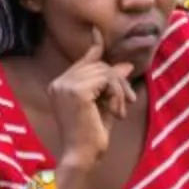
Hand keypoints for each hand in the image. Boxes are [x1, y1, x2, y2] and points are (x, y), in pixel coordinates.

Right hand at [50, 30, 136, 174]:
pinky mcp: (77, 91)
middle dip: (118, 80)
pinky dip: (117, 93)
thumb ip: (112, 84)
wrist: (83, 157)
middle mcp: (59, 82)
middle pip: (98, 65)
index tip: (98, 31)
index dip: (95, 47)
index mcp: (60, 86)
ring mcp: (65, 85)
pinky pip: (107, 79)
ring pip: (105, 71)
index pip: (83, 61)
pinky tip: (117, 111)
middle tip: (130, 100)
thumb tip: (125, 64)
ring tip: (121, 110)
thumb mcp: (105, 105)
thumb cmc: (92, 137)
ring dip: (120, 90)